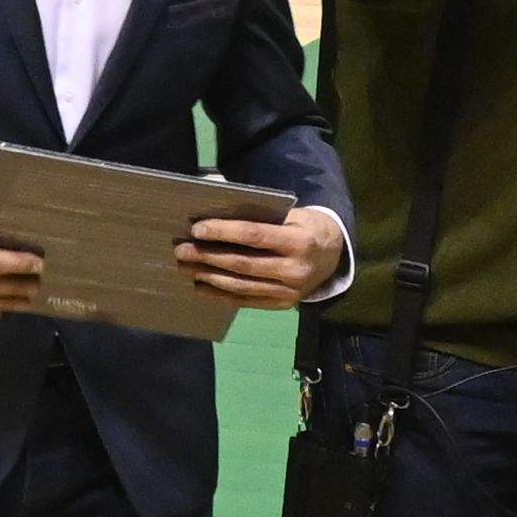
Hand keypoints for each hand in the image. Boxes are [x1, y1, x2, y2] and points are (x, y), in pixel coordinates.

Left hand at [178, 209, 342, 309]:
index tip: (197, 229)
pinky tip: (201, 287)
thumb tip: (215, 210)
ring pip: (241, 285)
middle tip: (182, 250)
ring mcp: (289, 291)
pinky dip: (220, 295)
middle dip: (208, 256)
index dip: (223, 232)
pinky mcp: (282, 305)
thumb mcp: (292, 215)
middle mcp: (295, 269)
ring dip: (209, 276)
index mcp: (300, 240)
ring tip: (186, 268)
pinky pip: (246, 301)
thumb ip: (260, 216)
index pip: (254, 236)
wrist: (334, 256)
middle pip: (243, 263)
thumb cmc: (305, 227)